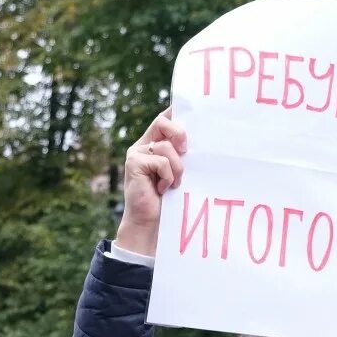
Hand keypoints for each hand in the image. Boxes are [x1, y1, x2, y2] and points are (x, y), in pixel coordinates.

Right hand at [116, 110, 187, 255]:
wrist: (151, 223)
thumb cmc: (169, 201)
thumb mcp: (179, 173)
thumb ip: (182, 156)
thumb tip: (203, 139)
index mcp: (155, 143)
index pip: (166, 120)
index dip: (177, 113)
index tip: (195, 112)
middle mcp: (144, 145)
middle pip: (163, 122)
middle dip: (179, 134)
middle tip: (186, 151)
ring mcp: (137, 153)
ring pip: (165, 146)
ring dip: (177, 167)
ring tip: (174, 184)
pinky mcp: (134, 163)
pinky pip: (160, 160)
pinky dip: (168, 176)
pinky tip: (163, 188)